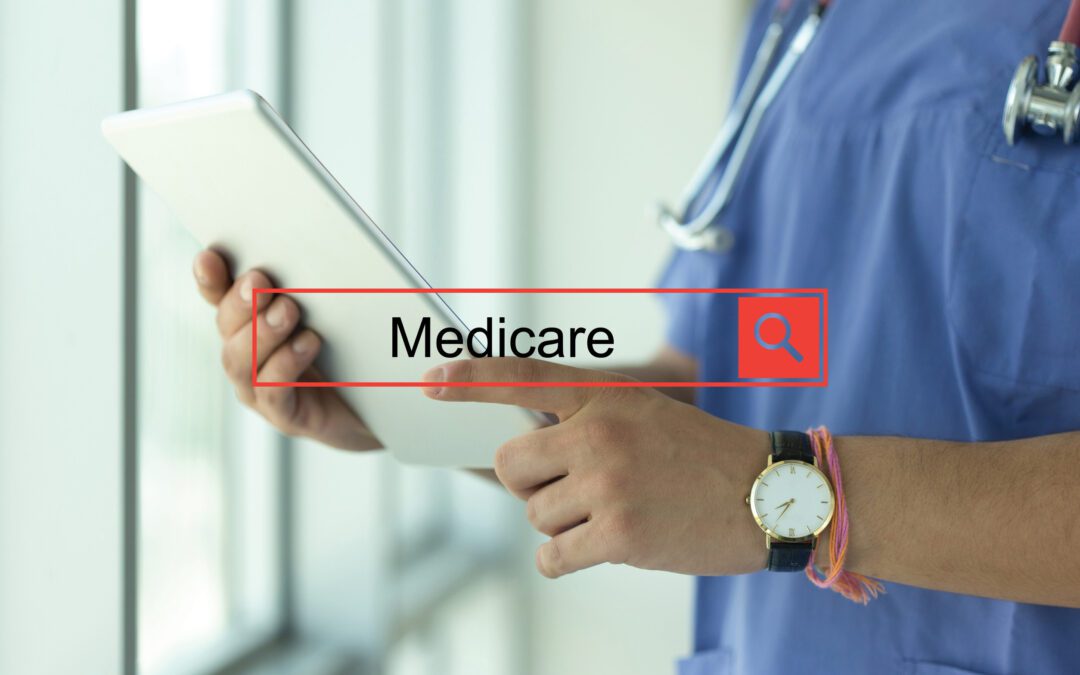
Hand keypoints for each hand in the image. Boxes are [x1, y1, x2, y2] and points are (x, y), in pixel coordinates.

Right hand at [192, 249, 380, 450]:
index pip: (220, 299)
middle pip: (226, 327)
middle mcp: (248, 358)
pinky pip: (273, 393)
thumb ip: (311, 284)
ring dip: (262, 331)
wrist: (385, 403)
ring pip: (241, 361)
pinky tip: (308, 343)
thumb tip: (309, 246)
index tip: (209, 255)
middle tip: (260, 280)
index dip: (209, 279)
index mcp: (253, 326)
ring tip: (288, 309)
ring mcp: (261, 392)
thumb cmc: (355, 349)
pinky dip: (285, 365)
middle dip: (240, 302)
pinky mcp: (287, 417)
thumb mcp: (333, 310)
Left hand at [421, 358, 769, 577]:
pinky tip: (601, 546)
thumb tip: (519, 457)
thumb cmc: (701, 457)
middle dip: (528, 483)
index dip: (470, 379)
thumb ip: (584, 423)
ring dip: (561, 523)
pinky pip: (552, 556)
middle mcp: (599, 433)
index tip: (431, 381)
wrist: (768, 494)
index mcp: (604, 395)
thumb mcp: (643, 415)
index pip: (522, 376)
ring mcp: (607, 484)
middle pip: (511, 464)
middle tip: (567, 489)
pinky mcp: (618, 534)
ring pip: (534, 514)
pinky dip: (565, 559)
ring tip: (610, 514)